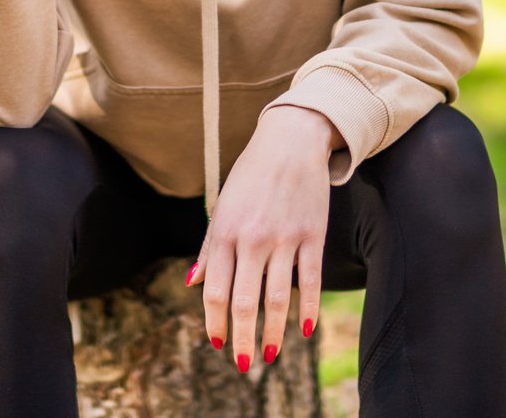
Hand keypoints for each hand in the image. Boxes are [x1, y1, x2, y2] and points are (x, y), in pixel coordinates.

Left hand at [186, 106, 336, 371]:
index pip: (216, 291)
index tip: (217, 343)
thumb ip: (209, 246)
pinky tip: (305, 330)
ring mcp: (285, 238)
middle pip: (244, 302)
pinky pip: (311, 280)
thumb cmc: (251, 175)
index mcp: (226, 232)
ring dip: (274, 333)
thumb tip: (193, 284)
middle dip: (241, 338)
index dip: (215, 322)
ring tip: (270, 355)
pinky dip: (309, 308)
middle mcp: (253, 238)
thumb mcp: (223, 206)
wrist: (291, 141)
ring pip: (278, 298)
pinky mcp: (313, 235)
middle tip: (242, 364)